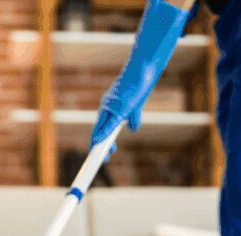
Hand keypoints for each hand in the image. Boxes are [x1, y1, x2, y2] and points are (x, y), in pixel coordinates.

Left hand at [89, 0, 192, 151]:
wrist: (143, 72)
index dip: (100, 141)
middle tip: (99, 159)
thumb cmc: (139, 86)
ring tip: (97, 157)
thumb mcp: (136, 106)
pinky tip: (97, 141)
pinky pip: (109, 123)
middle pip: (98, 130)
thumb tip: (133, 128)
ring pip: (101, 129)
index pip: (102, 128)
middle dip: (97, 147)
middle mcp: (106, 108)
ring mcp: (111, 107)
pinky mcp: (118, 106)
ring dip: (98, 144)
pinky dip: (102, 133)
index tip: (101, 154)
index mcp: (110, 108)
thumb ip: (133, 117)